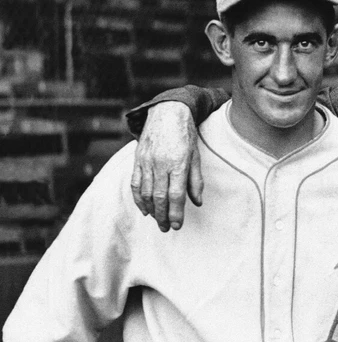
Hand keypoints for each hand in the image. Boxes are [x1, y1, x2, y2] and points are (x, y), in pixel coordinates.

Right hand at [130, 102, 203, 231]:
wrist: (167, 112)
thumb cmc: (186, 135)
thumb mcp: (196, 156)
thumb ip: (196, 180)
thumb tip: (197, 202)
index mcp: (178, 163)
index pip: (176, 195)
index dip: (176, 213)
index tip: (177, 225)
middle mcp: (160, 164)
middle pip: (160, 197)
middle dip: (162, 216)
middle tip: (166, 229)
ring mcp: (146, 161)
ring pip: (146, 192)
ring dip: (151, 210)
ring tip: (157, 221)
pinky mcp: (137, 159)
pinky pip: (135, 183)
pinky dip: (139, 198)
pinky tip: (144, 209)